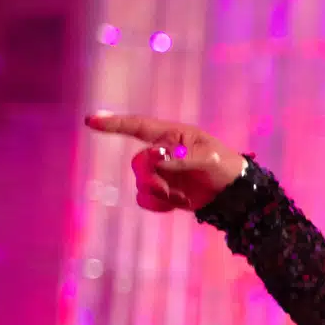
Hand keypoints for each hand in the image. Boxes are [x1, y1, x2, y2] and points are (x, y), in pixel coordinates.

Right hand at [84, 112, 246, 212]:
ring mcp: (160, 172)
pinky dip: (157, 204)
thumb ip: (181, 157)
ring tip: (179, 197)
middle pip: (138, 163)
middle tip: (167, 188)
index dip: (114, 124)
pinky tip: (175, 204)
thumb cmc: (224, 166)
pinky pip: (145, 198)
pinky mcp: (162, 191)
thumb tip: (156, 155)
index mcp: (173, 136)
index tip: (91, 120)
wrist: (233, 193)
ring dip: (157, 193)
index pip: (139, 127)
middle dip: (150, 177)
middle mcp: (162, 152)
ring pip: (139, 183)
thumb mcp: (207, 158)